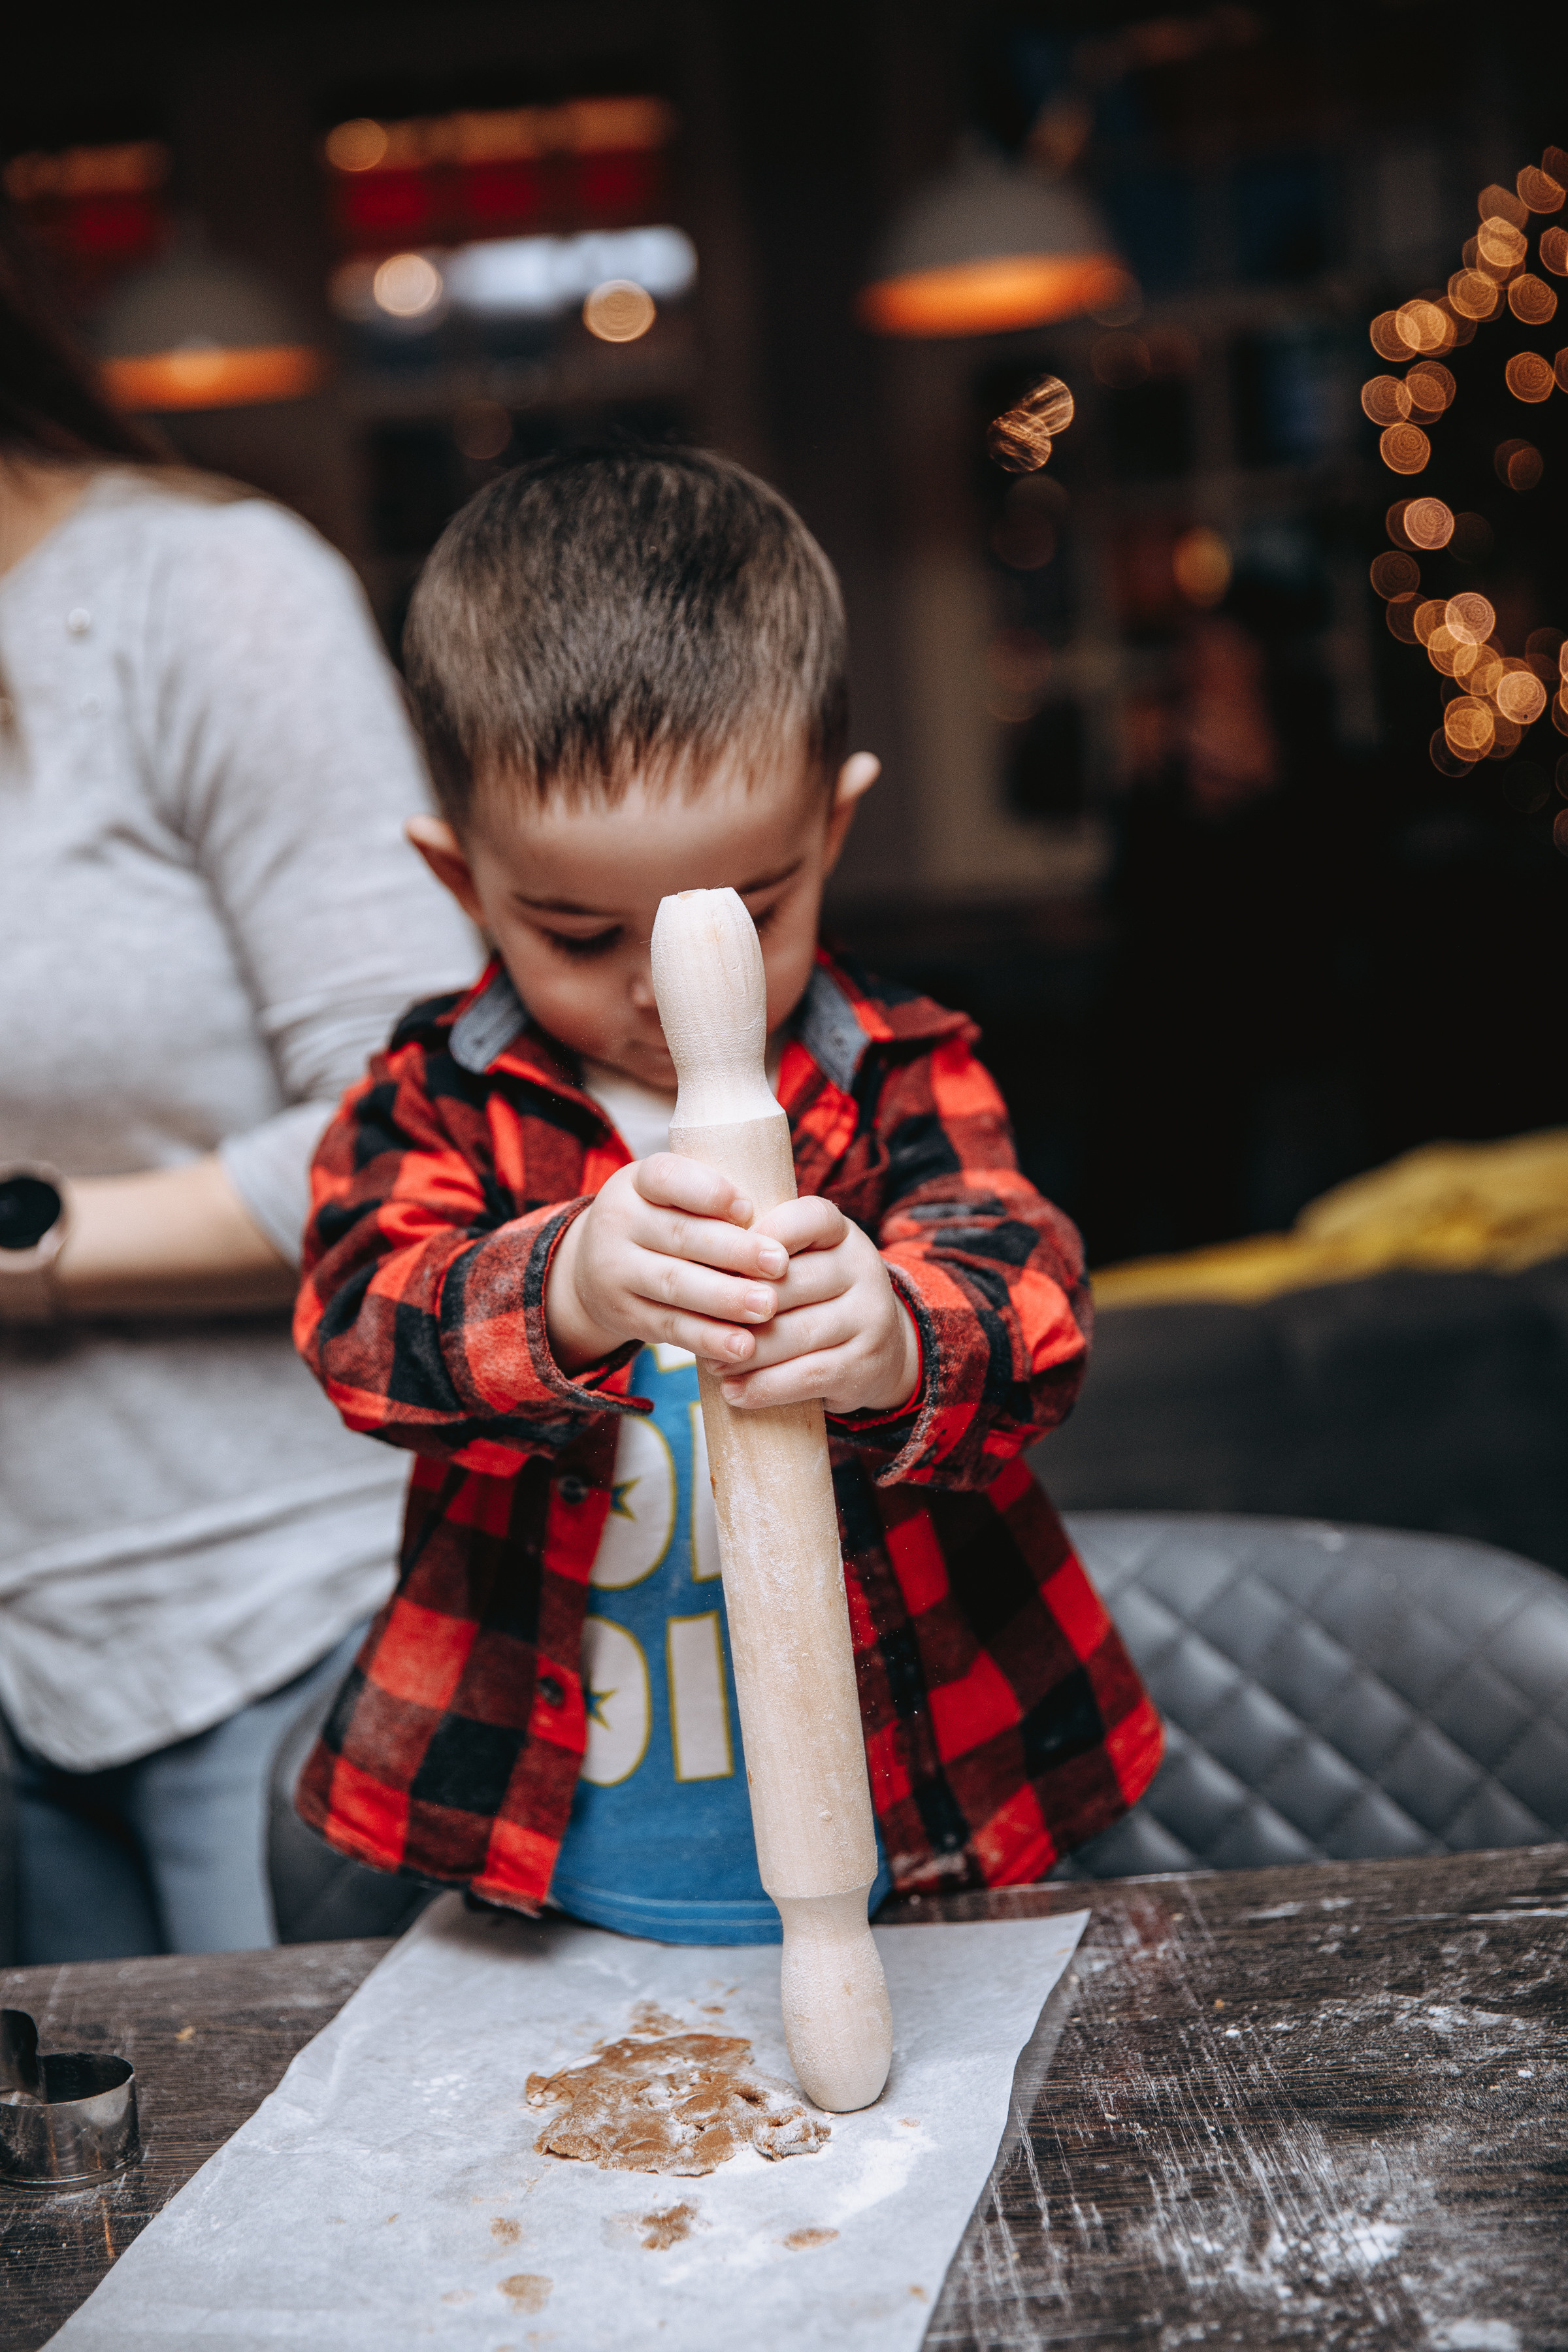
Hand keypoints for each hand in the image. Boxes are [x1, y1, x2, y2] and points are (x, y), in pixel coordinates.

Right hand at [545, 1154, 789, 1371]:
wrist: (592, 1268)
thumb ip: (716, 1201)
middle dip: (734, 1251)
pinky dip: (708, 1339)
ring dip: (725, 1299)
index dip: (709, 1192)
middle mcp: (619, 1222)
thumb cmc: (662, 1222)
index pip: (668, 1178)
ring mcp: (614, 1271)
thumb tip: (785, 1218)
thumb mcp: (674, 1197)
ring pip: (674, 1284)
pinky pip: (669, 1327)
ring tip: (768, 1307)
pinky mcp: (624, 1314)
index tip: (749, 1208)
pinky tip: (742, 1346)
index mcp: (638, 1182)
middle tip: (780, 1264)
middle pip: (679, 1235)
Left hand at [716, 1196, 919, 1416]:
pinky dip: (764, 1387)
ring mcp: (870, 1317)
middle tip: (697, 1324)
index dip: (765, 1236)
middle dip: (737, 1307)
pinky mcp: (865, 1364)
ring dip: (744, 1354)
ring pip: (795, 1334)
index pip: (809, 1218)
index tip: (723, 1261)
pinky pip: (807, 1376)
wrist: (880, 1351)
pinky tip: (735, 1392)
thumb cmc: (816, 1300)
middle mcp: (863, 1269)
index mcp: (842, 1234)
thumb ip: (760, 1257)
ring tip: (710, 1364)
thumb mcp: (801, 1264)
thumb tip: (695, 1268)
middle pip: (790, 1283)